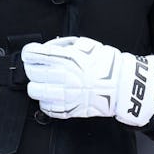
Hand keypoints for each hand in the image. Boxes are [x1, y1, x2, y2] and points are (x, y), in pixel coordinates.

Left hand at [22, 36, 153, 125]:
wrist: (124, 86)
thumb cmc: (107, 64)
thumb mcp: (86, 44)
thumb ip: (64, 44)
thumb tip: (47, 47)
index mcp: (68, 58)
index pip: (35, 55)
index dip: (28, 53)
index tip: (29, 53)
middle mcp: (65, 76)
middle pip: (32, 73)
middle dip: (32, 69)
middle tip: (37, 68)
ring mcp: (67, 94)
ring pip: (36, 92)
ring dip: (37, 86)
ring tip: (44, 83)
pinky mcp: (70, 109)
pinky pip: (47, 108)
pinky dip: (46, 102)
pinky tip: (53, 95)